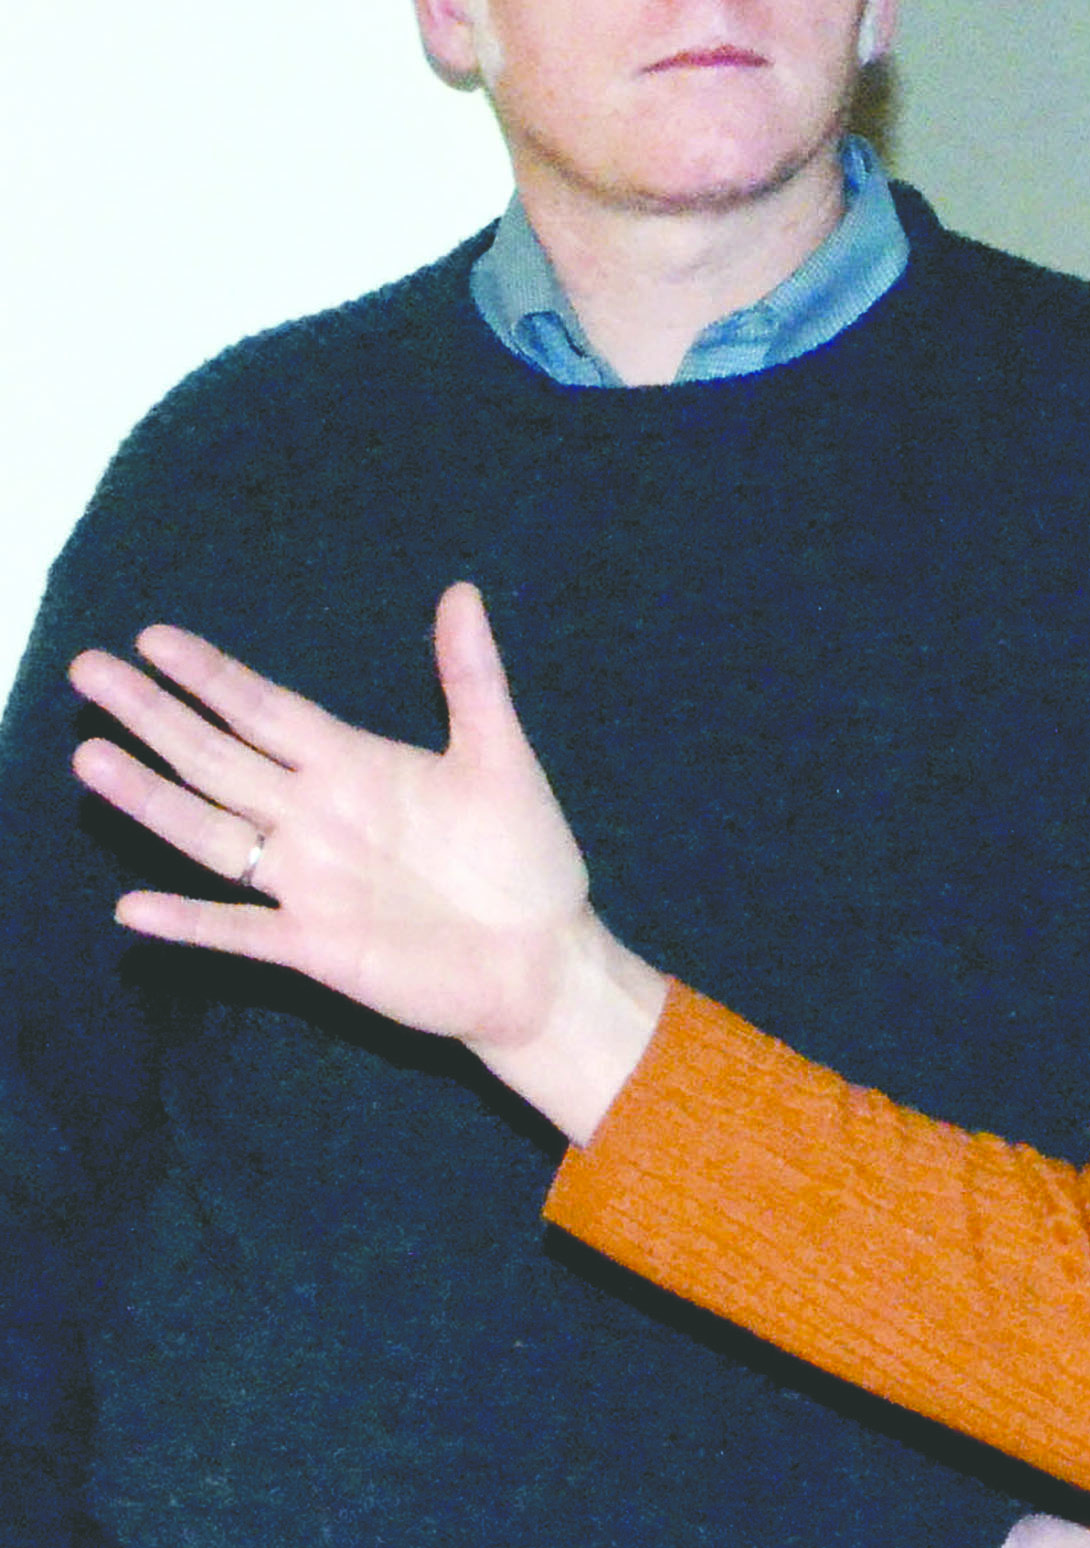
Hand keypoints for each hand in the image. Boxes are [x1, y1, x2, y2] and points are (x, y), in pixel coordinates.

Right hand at [69, 583, 664, 1141]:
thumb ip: (473, 678)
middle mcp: (316, 818)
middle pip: (218, 757)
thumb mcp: (501, 756)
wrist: (543, 957)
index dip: (212, 675)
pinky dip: (189, 922)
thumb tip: (462, 590)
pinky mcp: (316, 946)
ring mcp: (309, 883)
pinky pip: (239, 931)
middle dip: (155, 715)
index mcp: (354, 767)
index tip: (153, 638)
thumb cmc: (525, 856)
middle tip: (89, 669)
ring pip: (211, 834)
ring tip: (92, 758)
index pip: (265, 710)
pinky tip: (133, 907)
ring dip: (152, 800)